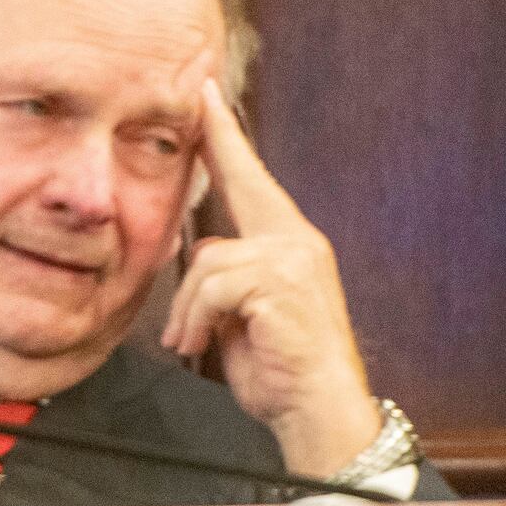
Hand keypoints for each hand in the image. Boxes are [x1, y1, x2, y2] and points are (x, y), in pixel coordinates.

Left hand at [161, 81, 380, 477]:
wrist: (317, 413)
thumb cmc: (279, 371)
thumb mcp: (242, 316)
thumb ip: (226, 277)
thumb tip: (202, 250)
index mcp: (290, 245)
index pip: (253, 181)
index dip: (228, 137)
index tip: (208, 95)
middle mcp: (297, 242)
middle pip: (243, 182)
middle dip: (219, 139)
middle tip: (200, 92)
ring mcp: (293, 260)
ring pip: (208, 258)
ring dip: (188, 308)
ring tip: (189, 341)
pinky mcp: (281, 283)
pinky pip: (212, 287)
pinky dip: (196, 320)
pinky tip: (198, 345)